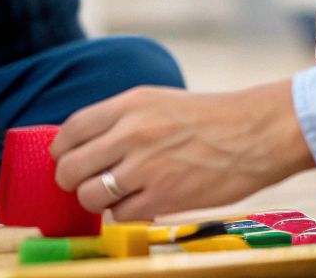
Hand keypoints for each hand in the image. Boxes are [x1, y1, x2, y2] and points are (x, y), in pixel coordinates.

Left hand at [48, 82, 313, 219]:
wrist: (255, 133)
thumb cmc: (209, 118)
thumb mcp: (158, 101)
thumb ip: (121, 119)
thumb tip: (86, 144)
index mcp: (129, 104)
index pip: (71, 129)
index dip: (61, 150)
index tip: (65, 158)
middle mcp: (132, 133)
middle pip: (71, 166)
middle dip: (71, 179)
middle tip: (83, 182)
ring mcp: (146, 166)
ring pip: (91, 194)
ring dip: (95, 200)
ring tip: (112, 195)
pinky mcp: (164, 196)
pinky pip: (121, 214)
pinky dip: (124, 214)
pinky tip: (139, 203)